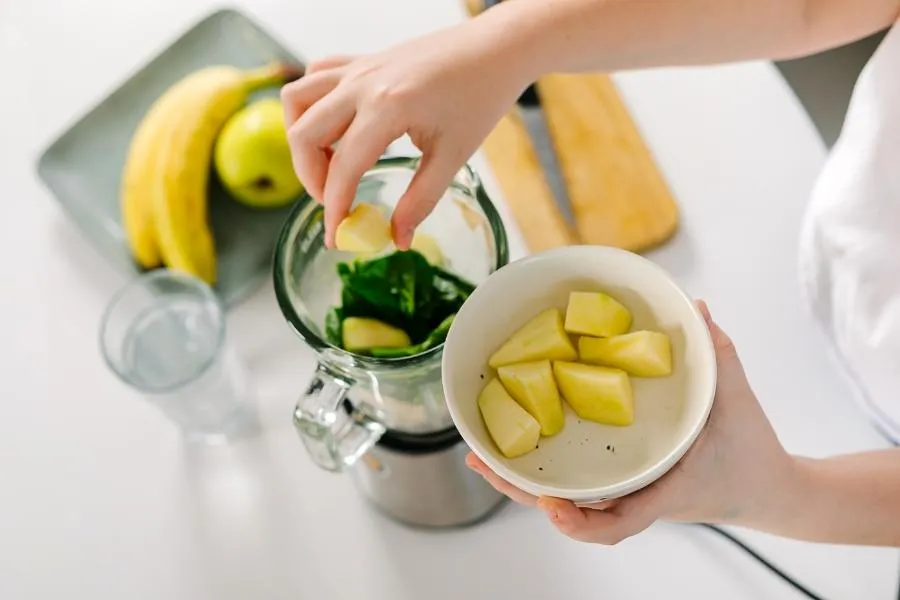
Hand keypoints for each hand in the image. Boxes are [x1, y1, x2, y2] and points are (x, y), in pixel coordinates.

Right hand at [280, 18, 531, 248]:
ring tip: (328, 166)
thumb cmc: (481, 96)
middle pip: (304, 134)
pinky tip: (334, 128)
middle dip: (310, 178)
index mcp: (387, 107)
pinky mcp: (361, 61)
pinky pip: (315, 77)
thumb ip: (421, 200)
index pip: (343, 167)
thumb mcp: (454, 156)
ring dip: (302, 138)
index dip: (333, 208)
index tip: (335, 238)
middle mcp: (362, 83)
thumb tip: (397, 238)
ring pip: (298, 99)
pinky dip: (310, 104)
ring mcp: (358, 68)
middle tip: (334, 203)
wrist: (495, 49)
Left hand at [466, 300, 797, 543]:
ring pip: (570, 503)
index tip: (551, 508)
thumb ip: (718, 353)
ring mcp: (632, 498)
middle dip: (524, 492)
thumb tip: (696, 308)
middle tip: (479, 463)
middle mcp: (642, 499)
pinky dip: (549, 476)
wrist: (771, 493)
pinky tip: (523, 454)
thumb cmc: (755, 455)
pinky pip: (582, 489)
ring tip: (483, 458)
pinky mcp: (629, 490)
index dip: (583, 521)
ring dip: (526, 484)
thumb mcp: (738, 400)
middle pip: (574, 514)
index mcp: (668, 489)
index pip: (624, 520)